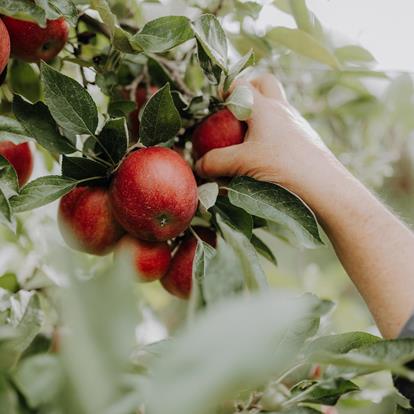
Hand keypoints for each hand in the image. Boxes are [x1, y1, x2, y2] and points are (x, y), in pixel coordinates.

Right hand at [196, 74, 338, 198]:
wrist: (324, 186)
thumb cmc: (282, 167)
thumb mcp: (242, 164)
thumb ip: (216, 163)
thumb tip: (199, 167)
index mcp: (265, 108)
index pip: (240, 85)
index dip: (225, 89)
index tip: (216, 102)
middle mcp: (282, 109)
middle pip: (265, 82)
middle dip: (249, 87)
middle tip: (236, 106)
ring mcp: (297, 123)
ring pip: (277, 104)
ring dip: (261, 112)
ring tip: (247, 136)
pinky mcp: (305, 139)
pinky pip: (285, 126)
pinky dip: (272, 132)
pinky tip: (266, 155)